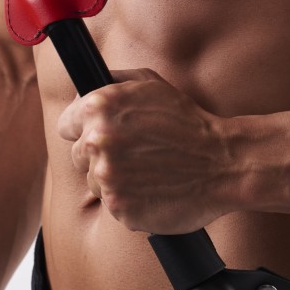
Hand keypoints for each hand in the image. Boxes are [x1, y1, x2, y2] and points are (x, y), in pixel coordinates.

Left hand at [57, 68, 237, 233]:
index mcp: (98, 108)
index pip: (66, 125)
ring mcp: (108, 177)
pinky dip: (130, 200)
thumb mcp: (149, 83)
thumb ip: (111, 81)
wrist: (222, 162)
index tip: (103, 135)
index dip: (84, 130)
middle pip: (78, 156)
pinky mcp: (120, 208)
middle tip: (135, 154)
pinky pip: (113, 205)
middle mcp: (97, 141)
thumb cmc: (187, 121)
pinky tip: (153, 188)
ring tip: (148, 171)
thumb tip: (83, 89)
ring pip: (94, 183)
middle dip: (101, 155)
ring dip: (115, 180)